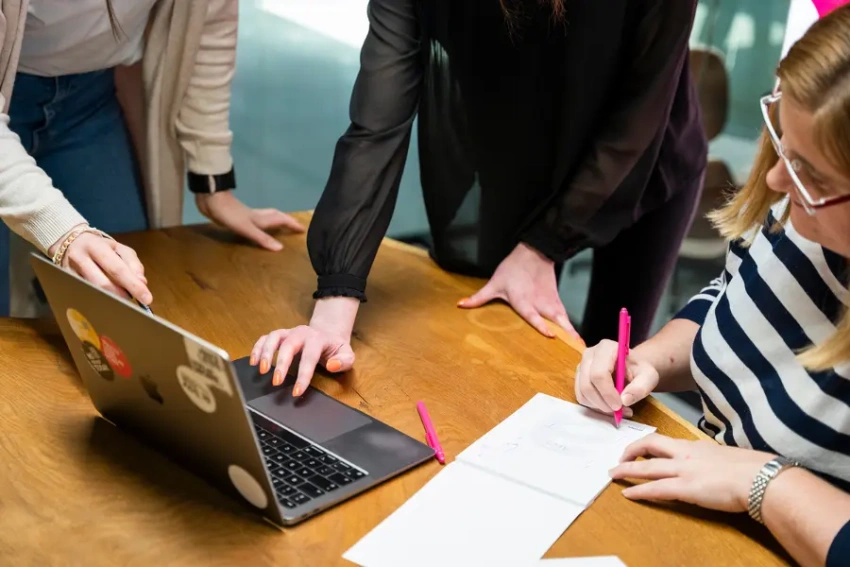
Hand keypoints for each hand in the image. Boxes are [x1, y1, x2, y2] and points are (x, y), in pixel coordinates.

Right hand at [50, 226, 151, 304]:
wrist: (68, 241)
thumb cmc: (99, 247)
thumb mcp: (119, 248)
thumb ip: (133, 263)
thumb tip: (142, 282)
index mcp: (96, 247)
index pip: (118, 269)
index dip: (133, 285)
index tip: (147, 299)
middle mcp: (80, 259)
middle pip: (103, 284)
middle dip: (121, 296)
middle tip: (135, 305)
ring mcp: (69, 272)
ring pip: (92, 292)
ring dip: (111, 300)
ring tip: (122, 302)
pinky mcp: (63, 282)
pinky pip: (84, 295)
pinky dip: (98, 301)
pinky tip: (107, 304)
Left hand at [195, 191, 303, 250]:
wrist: (211, 199)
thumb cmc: (229, 214)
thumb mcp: (247, 228)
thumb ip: (262, 238)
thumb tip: (280, 248)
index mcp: (260, 218)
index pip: (281, 219)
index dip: (292, 224)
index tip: (302, 229)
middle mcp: (256, 216)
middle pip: (276, 215)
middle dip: (286, 220)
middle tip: (294, 226)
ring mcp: (246, 215)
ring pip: (266, 217)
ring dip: (275, 220)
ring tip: (280, 227)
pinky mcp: (237, 217)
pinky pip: (256, 221)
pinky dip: (262, 223)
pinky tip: (256, 226)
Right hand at [250, 297, 359, 395]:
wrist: (328, 333)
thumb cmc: (335, 348)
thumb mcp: (347, 354)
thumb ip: (344, 361)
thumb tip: (332, 365)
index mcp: (318, 339)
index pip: (309, 357)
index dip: (303, 375)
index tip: (296, 391)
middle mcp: (301, 333)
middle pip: (288, 345)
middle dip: (280, 363)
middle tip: (276, 382)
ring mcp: (289, 332)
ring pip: (274, 337)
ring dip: (265, 353)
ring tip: (260, 370)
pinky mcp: (280, 335)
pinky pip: (266, 337)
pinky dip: (257, 347)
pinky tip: (253, 361)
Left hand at [457, 242, 580, 339]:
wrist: (534, 253)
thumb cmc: (513, 269)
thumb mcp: (494, 283)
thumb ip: (479, 298)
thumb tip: (460, 305)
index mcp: (524, 301)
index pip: (533, 315)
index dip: (541, 325)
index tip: (551, 334)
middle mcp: (540, 304)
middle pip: (554, 320)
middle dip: (563, 335)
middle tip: (572, 349)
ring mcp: (550, 303)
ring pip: (563, 320)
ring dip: (571, 333)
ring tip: (579, 348)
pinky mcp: (556, 302)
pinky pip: (565, 317)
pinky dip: (571, 328)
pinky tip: (577, 339)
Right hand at [575, 339, 658, 416]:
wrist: (631, 368)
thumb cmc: (639, 370)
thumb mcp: (648, 376)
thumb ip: (640, 387)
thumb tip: (625, 400)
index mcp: (606, 348)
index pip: (599, 373)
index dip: (607, 393)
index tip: (619, 405)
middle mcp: (589, 354)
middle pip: (587, 384)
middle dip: (602, 402)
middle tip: (618, 411)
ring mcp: (581, 366)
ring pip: (583, 392)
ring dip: (599, 406)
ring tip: (617, 409)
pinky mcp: (578, 377)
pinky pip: (581, 396)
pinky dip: (594, 406)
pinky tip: (608, 405)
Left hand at [609, 433, 774, 512]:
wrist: (760, 477)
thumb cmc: (751, 468)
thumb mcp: (726, 456)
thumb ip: (712, 458)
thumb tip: (711, 464)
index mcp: (695, 446)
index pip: (665, 440)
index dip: (648, 443)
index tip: (639, 447)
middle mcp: (685, 454)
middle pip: (649, 445)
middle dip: (630, 451)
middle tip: (619, 458)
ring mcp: (683, 470)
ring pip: (646, 466)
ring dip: (626, 470)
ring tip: (613, 474)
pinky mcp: (686, 488)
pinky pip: (655, 488)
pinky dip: (639, 490)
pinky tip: (628, 494)